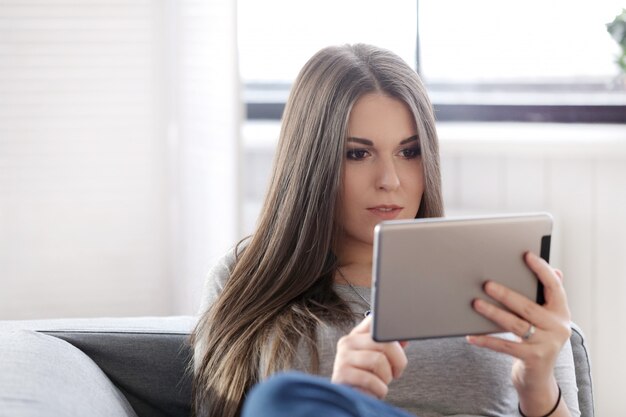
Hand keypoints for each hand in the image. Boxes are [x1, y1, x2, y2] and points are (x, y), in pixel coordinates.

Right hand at [331, 315, 407, 398]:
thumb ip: (390, 347)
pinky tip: (376, 391)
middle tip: (396, 372)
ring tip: (382, 383)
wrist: (348, 399)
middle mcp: (348, 341)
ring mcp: (343, 356)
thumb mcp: (379, 360)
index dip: (391, 330)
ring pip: (378, 360)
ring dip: (387, 377)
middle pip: (384, 342)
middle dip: (398, 361)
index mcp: (357, 334)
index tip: (402, 341)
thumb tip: (404, 338)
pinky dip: (379, 389)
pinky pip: (370, 379)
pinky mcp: (341, 374)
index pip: (375, 320)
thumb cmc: (366, 379)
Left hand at [467, 252, 571, 415]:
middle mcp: (558, 328)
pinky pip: (504, 346)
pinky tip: (470, 335)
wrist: (539, 378)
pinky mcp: (532, 359)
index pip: (555, 287)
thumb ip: (545, 297)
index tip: (527, 255)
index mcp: (561, 313)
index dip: (542, 270)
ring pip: (515, 325)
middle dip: (506, 294)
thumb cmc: (536, 340)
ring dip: (493, 313)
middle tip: (486, 284)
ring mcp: (546, 345)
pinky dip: (486, 340)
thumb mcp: (545, 319)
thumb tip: (554, 270)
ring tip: (475, 303)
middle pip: (528, 307)